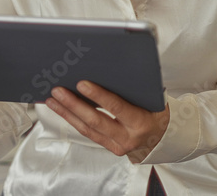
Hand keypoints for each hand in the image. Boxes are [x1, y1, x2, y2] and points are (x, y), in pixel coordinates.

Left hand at [45, 80, 169, 162]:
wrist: (164, 137)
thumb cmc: (156, 111)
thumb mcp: (153, 99)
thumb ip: (135, 87)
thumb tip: (111, 69)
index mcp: (141, 122)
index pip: (117, 107)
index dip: (98, 96)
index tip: (81, 84)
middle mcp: (128, 137)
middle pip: (96, 120)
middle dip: (74, 105)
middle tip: (58, 91)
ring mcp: (118, 145)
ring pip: (87, 128)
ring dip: (67, 113)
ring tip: (52, 99)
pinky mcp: (110, 148)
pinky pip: (88, 133)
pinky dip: (72, 120)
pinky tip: (61, 109)